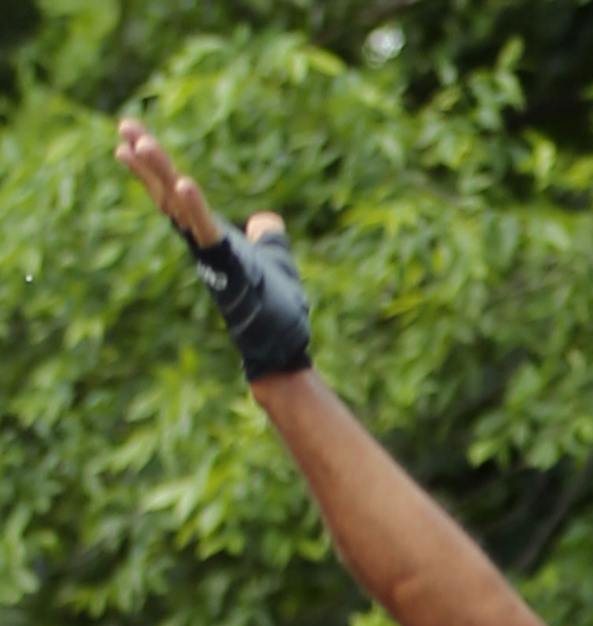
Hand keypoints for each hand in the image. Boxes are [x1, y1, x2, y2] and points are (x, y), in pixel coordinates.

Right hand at [114, 119, 311, 379]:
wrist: (281, 345)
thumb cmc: (276, 308)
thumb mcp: (275, 259)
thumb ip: (267, 236)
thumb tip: (265, 220)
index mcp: (210, 237)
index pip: (175, 193)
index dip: (154, 166)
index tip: (131, 135)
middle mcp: (202, 243)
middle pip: (167, 192)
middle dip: (146, 160)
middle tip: (122, 124)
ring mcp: (210, 255)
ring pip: (178, 208)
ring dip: (160, 175)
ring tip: (140, 142)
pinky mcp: (225, 267)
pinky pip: (206, 233)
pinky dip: (195, 209)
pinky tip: (185, 184)